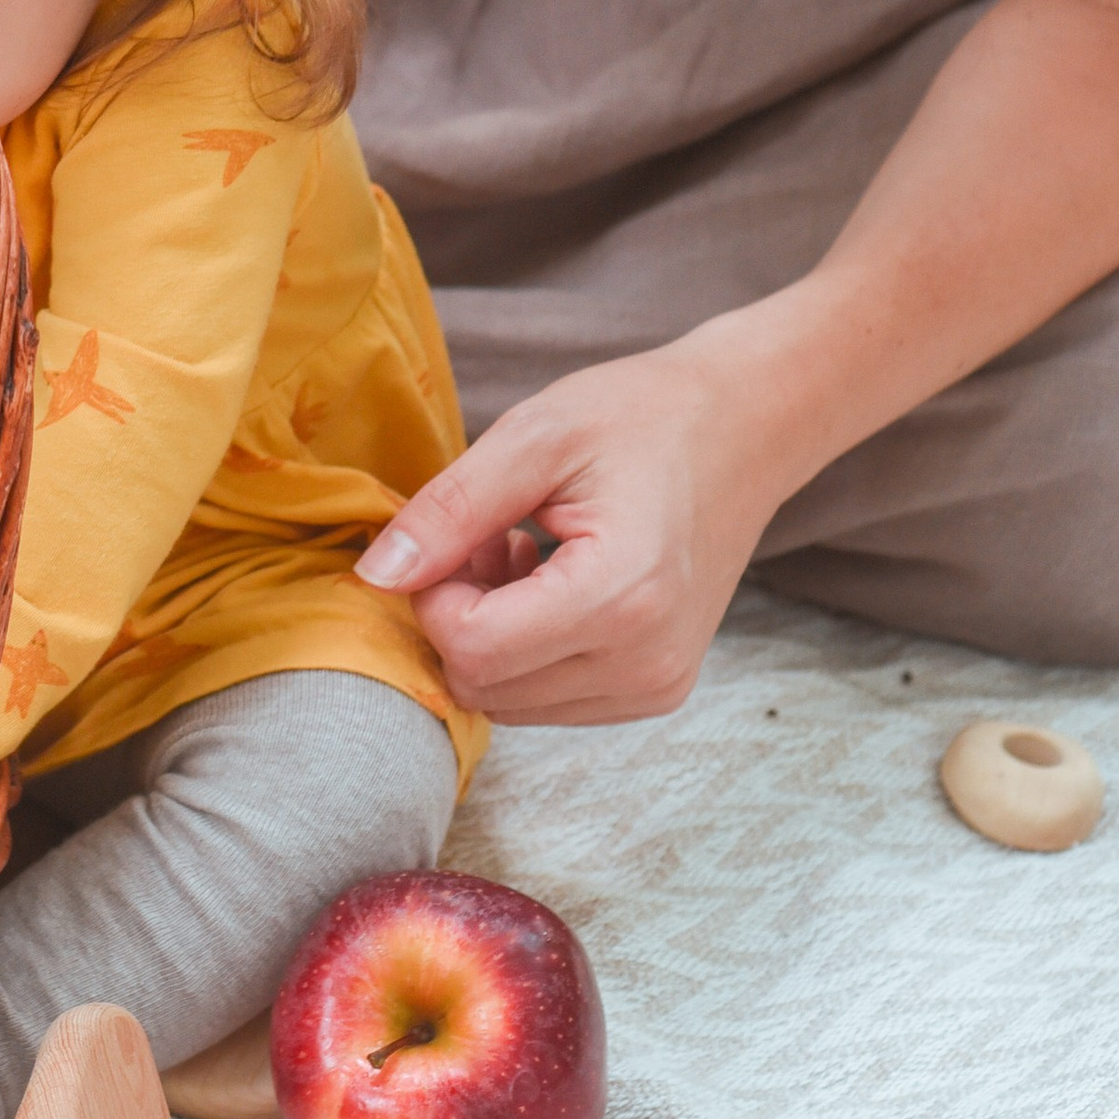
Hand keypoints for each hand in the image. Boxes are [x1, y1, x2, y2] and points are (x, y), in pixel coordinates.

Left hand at [353, 335, 786, 724]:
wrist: (744, 428)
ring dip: (488, 634)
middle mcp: (645, 663)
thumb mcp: (531, 439)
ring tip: (519, 550)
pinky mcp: (655, 689)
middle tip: (486, 535)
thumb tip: (375, 576)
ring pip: (508, 700)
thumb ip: (448, 511)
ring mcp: (656, 686)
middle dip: (457, 613)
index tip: (458, 532)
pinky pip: (547, 698)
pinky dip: (524, 648)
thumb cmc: (639, 417)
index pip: (472, 650)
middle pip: (483, 685)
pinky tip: (545, 579)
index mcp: (620, 598)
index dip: (434, 593)